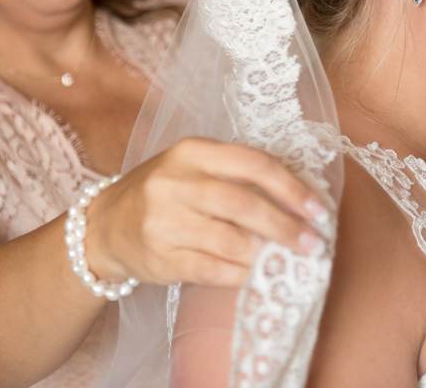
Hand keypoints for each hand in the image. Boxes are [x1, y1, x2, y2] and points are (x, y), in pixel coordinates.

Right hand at [82, 137, 329, 287]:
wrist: (106, 225)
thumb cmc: (164, 193)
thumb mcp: (193, 167)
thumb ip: (236, 175)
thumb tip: (298, 200)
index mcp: (191, 152)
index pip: (252, 164)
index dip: (291, 187)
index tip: (319, 210)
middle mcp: (175, 182)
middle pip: (243, 203)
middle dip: (285, 226)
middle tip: (314, 243)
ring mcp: (164, 222)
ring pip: (229, 240)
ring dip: (267, 254)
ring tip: (290, 260)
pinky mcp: (160, 257)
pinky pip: (211, 269)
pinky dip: (240, 274)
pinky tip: (257, 275)